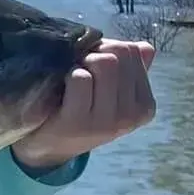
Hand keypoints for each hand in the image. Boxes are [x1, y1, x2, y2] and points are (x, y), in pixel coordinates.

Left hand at [12, 38, 156, 172]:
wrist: (48, 147)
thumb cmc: (82, 111)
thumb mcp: (112, 94)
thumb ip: (131, 70)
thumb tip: (145, 48)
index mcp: (145, 106)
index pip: (135, 52)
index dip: (109, 47)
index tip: (94, 61)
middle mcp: (131, 116)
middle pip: (120, 53)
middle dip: (96, 50)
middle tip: (80, 64)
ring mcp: (106, 121)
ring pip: (104, 62)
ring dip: (83, 61)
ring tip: (72, 75)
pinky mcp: (78, 122)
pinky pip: (81, 78)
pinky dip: (69, 75)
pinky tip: (63, 87)